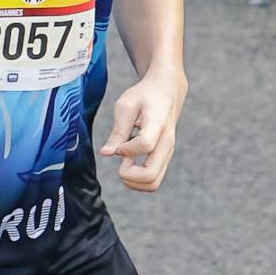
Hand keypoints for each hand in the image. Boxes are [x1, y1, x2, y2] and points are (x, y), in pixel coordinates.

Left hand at [101, 67, 184, 190]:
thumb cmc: (145, 96)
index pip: (145, 145)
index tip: (119, 144)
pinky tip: (131, 162)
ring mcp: (168, 153)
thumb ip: (117, 131)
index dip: (126, 149)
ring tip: (126, 162)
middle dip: (128, 174)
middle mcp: (167, 142)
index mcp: (158, 124)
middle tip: (121, 159)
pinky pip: (153, 180)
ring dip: (133, 181)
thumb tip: (106, 153)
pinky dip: (138, 179)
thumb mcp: (126, 106)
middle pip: (150, 175)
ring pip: (153, 183)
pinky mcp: (165, 158)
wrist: (168, 91)